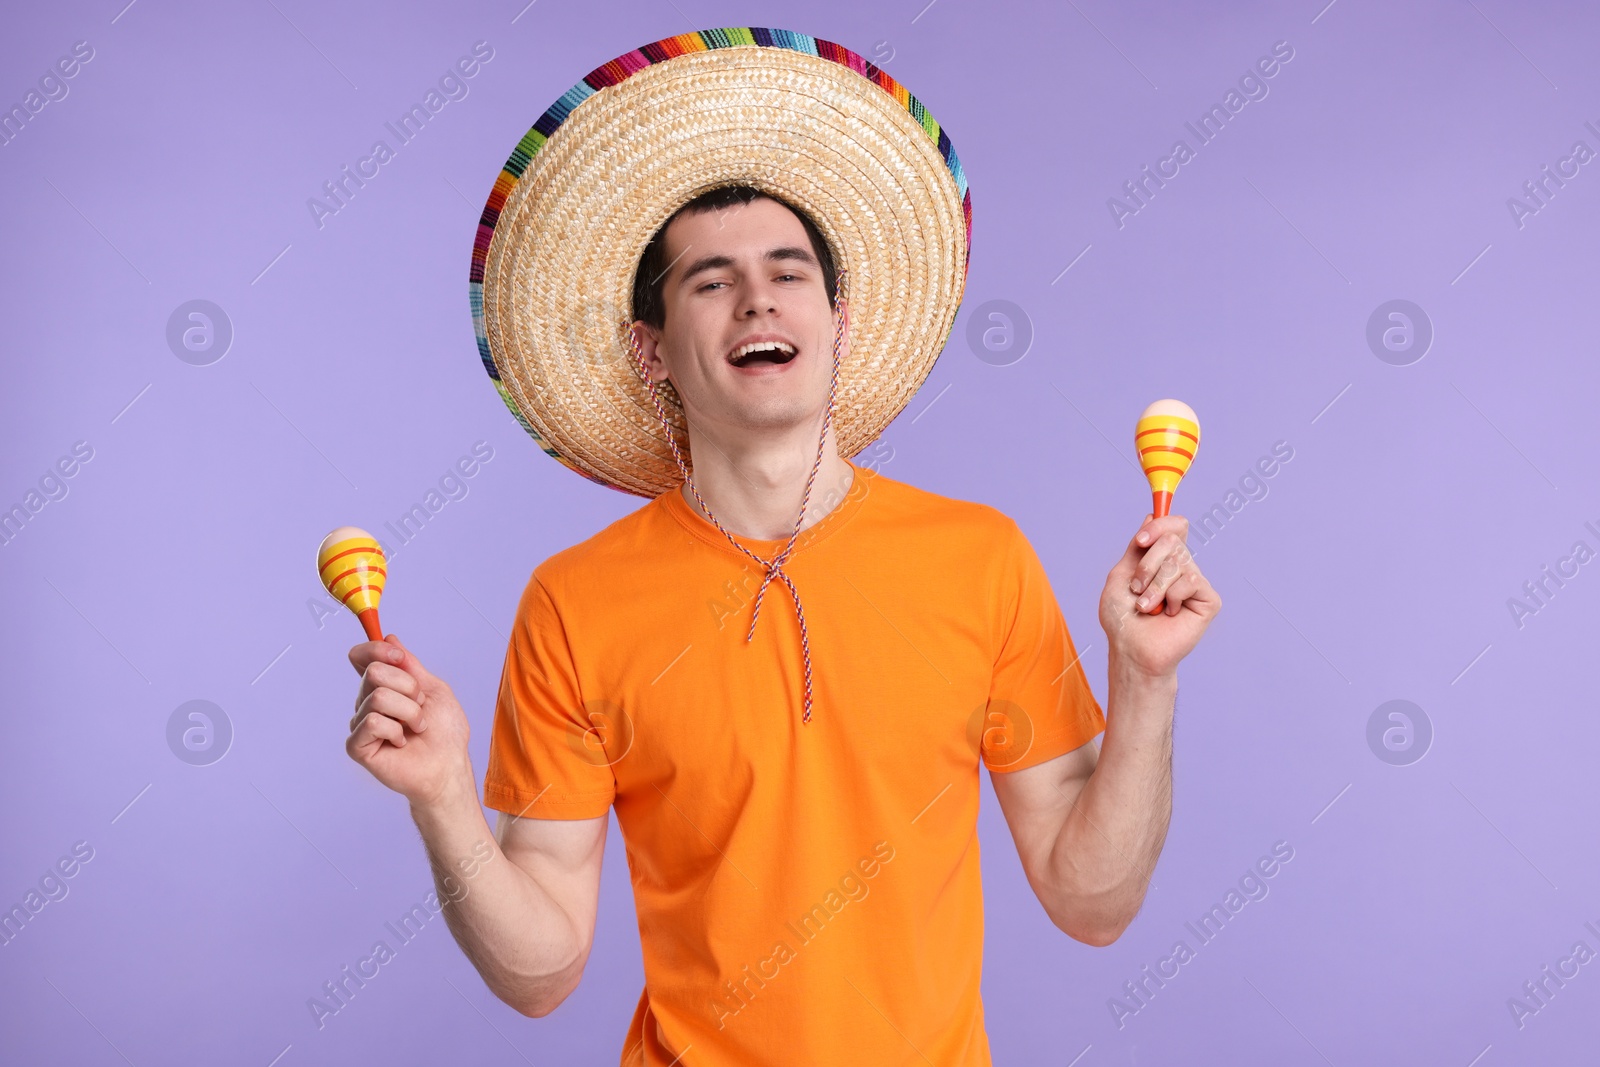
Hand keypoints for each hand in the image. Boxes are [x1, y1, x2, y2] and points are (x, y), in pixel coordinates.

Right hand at [346, 634, 472, 807]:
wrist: (449, 765)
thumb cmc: (445, 732)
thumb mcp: (433, 689)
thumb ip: (410, 665)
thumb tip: (389, 638)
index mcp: (384, 687)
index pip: (362, 657)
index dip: (376, 649)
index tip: (398, 654)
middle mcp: (367, 702)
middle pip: (374, 671)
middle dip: (408, 687)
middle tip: (421, 707)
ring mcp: (360, 723)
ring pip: (378, 696)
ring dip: (410, 711)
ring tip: (416, 728)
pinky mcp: (357, 745)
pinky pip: (371, 720)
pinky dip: (395, 730)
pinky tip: (401, 743)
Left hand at [1098, 514, 1220, 679]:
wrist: (1132, 649)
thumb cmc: (1123, 617)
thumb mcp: (1121, 574)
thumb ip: (1137, 547)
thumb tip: (1151, 517)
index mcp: (1162, 559)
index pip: (1174, 526)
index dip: (1160, 526)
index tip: (1141, 541)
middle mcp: (1182, 567)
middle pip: (1173, 540)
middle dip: (1147, 565)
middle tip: (1137, 588)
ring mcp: (1195, 583)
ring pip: (1178, 562)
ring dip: (1154, 587)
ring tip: (1147, 607)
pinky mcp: (1208, 600)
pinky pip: (1190, 581)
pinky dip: (1172, 597)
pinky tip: (1169, 614)